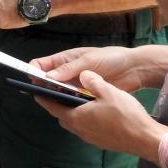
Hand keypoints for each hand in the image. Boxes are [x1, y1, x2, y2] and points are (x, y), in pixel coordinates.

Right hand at [32, 46, 149, 93]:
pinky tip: (69, 109)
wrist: (134, 69)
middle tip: (43, 96)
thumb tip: (47, 77)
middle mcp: (66, 73)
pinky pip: (71, 101)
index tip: (33, 82)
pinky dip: (68, 104)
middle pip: (46, 81)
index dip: (33, 72)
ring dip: (55, 97)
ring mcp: (75, 85)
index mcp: (64, 60)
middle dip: (42, 87)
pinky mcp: (84, 96)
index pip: (41, 65)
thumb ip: (69, 69)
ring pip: (57, 93)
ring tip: (56, 104)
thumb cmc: (110, 58)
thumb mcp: (88, 60)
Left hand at [33, 71, 163, 158]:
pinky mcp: (100, 142)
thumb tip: (83, 74)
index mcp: (75, 117)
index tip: (37, 89)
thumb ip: (92, 81)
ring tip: (82, 99)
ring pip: (75, 122)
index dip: (43, 96)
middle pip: (62, 115)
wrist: (145, 139)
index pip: (51, 106)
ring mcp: (89, 138)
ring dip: (74, 111)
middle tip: (62, 91)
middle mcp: (78, 130)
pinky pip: (87, 128)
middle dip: (59, 103)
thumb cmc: (125, 115)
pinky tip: (98, 111)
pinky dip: (86, 119)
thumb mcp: (107, 91)